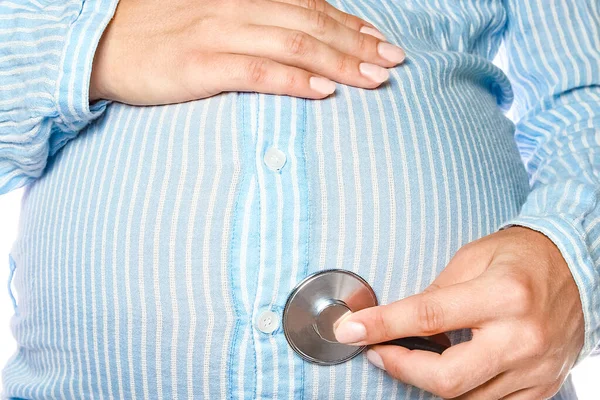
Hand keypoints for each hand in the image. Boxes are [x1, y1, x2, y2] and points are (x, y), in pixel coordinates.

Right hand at [90, 0, 405, 104]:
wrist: (101, 44)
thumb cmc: (161, 33)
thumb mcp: (212, 16)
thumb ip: (254, 23)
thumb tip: (294, 39)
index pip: (311, 5)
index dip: (351, 24)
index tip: (383, 42)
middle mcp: (237, 7)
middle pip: (312, 23)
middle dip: (358, 43)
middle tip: (394, 61)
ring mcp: (219, 34)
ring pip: (293, 44)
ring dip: (339, 61)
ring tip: (375, 78)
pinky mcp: (200, 65)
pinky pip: (257, 72)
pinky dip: (294, 81)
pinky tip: (325, 92)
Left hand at [333, 227, 584, 398]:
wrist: (576, 267)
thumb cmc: (520, 256)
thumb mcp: (472, 257)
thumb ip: (435, 293)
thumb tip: (397, 321)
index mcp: (503, 295)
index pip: (427, 317)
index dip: (381, 325)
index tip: (350, 329)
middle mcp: (522, 336)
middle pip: (446, 377)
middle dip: (400, 368)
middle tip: (378, 351)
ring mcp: (535, 367)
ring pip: (466, 398)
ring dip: (426, 381)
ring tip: (409, 357)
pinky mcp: (542, 385)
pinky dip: (462, 392)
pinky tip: (448, 369)